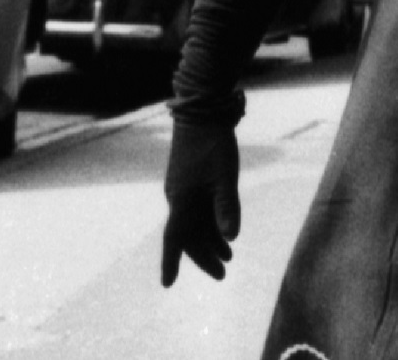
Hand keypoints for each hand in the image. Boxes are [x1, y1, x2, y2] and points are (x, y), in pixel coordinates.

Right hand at [161, 118, 241, 286]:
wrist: (201, 111)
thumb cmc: (213, 143)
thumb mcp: (225, 176)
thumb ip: (227, 206)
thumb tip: (230, 238)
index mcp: (181, 200)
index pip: (175, 238)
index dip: (171, 262)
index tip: (167, 285)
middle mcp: (179, 198)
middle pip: (188, 235)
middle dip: (204, 256)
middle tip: (222, 275)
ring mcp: (185, 188)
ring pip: (195, 223)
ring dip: (210, 240)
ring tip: (229, 257)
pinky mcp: (193, 179)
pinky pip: (199, 210)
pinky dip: (211, 223)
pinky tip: (225, 231)